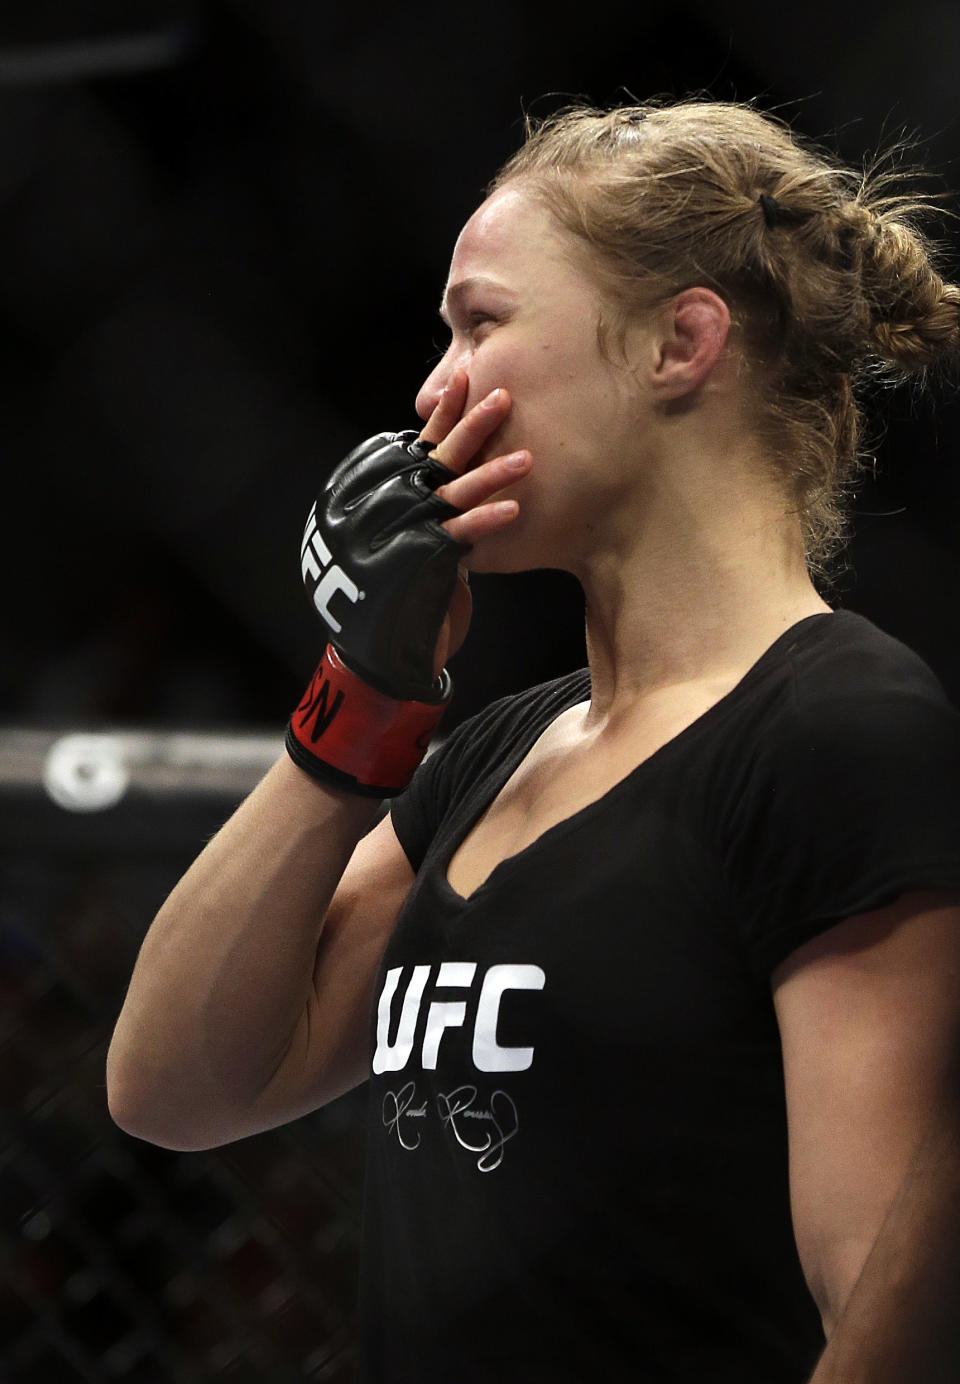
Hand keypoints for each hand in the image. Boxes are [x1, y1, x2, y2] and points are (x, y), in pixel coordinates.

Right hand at [417, 369, 531, 672]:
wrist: (389, 648)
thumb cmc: (410, 590)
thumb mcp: (424, 537)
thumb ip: (436, 503)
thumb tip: (464, 467)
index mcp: (395, 493)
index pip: (422, 444)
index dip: (445, 412)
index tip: (465, 375)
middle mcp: (397, 507)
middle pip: (436, 457)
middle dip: (469, 424)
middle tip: (502, 395)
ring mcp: (407, 533)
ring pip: (450, 492)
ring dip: (490, 473)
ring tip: (527, 458)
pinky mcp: (422, 562)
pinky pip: (457, 535)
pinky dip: (484, 521)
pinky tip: (513, 509)